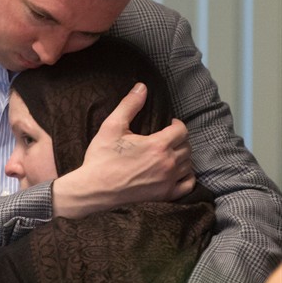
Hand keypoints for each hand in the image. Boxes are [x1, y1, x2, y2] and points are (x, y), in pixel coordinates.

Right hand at [52, 83, 194, 217]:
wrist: (93, 189)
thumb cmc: (101, 158)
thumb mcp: (112, 126)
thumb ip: (129, 105)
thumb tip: (142, 87)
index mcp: (158, 145)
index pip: (182, 130)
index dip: (176, 125)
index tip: (168, 125)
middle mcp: (168, 163)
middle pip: (187, 147)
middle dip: (179, 140)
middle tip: (167, 139)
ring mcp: (168, 181)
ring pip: (188, 165)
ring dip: (182, 157)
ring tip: (170, 154)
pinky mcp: (164, 195)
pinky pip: (187, 185)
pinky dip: (187, 177)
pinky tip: (178, 172)